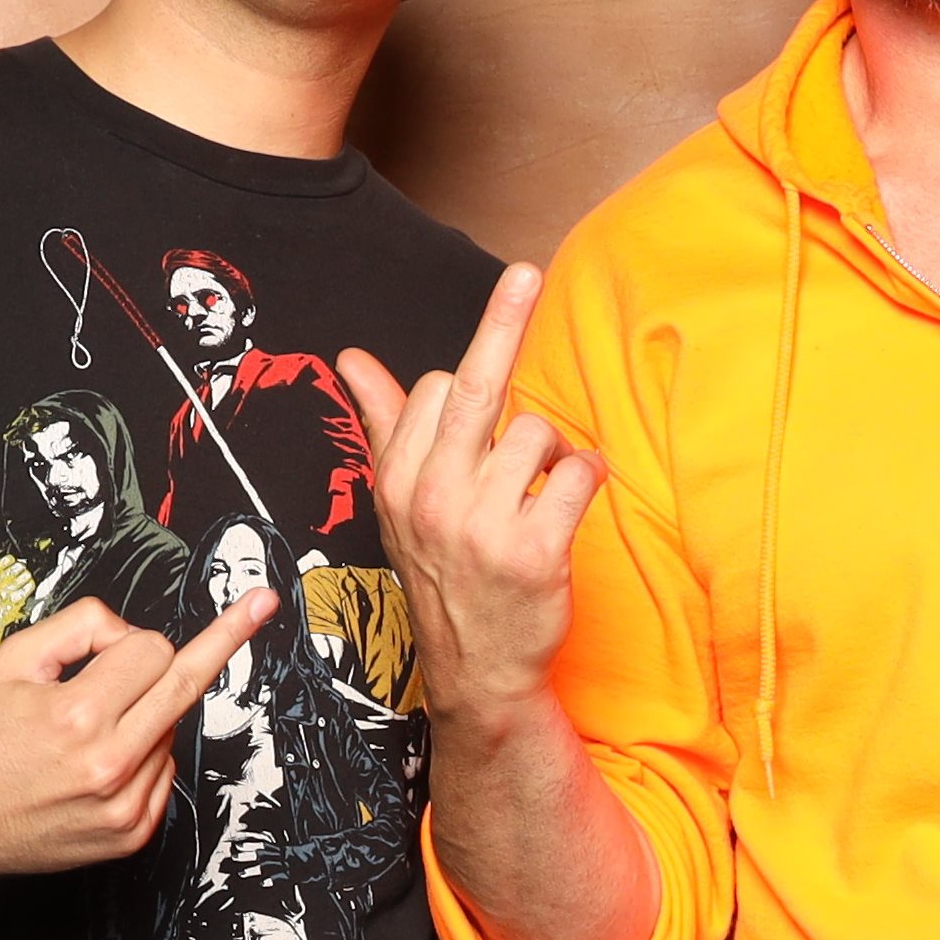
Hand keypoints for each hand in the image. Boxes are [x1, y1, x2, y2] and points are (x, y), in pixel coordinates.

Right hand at [0, 587, 272, 881]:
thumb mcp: (11, 660)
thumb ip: (81, 628)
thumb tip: (132, 631)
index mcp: (77, 718)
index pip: (153, 651)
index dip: (130, 641)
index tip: (177, 621)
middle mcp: (108, 766)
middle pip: (184, 686)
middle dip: (219, 643)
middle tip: (262, 604)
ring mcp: (124, 807)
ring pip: (171, 730)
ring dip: (144, 716)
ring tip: (84, 730)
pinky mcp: (130, 835)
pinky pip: (165, 774)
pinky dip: (145, 756)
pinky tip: (101, 759)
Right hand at [339, 266, 605, 722]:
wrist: (479, 669)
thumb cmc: (446, 572)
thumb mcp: (402, 501)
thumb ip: (387, 423)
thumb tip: (352, 358)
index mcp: (400, 479)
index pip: (440, 388)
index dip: (473, 381)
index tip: (491, 351)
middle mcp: (434, 498)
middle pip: (478, 386)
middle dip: (503, 319)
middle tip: (526, 271)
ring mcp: (482, 526)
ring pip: (540, 434)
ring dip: (557, 452)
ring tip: (543, 490)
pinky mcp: (534, 552)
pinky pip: (578, 473)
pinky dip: (588, 476)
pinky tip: (573, 500)